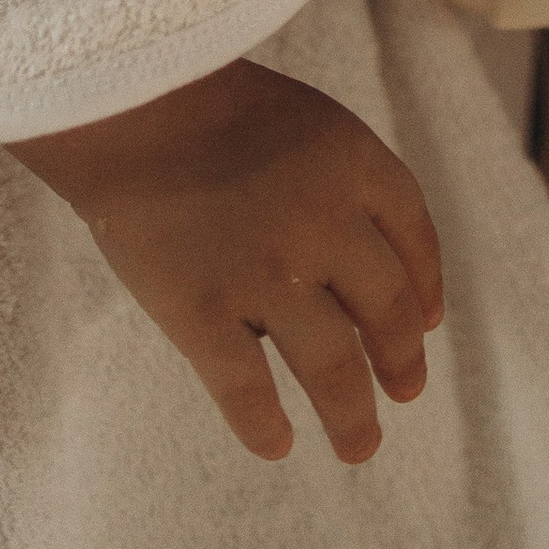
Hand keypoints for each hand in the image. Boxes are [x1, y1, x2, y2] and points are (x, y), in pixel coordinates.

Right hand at [11, 59, 444, 464]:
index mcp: (354, 164)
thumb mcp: (307, 123)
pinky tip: (275, 444)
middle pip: (386, 311)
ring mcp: (264, 272)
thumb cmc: (211, 106)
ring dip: (351, 416)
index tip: (426, 323)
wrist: (122, 102)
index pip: (414, 237)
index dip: (426, 286)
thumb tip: (387, 274)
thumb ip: (349, 184)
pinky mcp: (201, 311)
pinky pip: (246, 389)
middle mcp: (324, 223)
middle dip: (401, 361)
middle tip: (404, 393)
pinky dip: (264, 425)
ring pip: (332, 367)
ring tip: (359, 446)